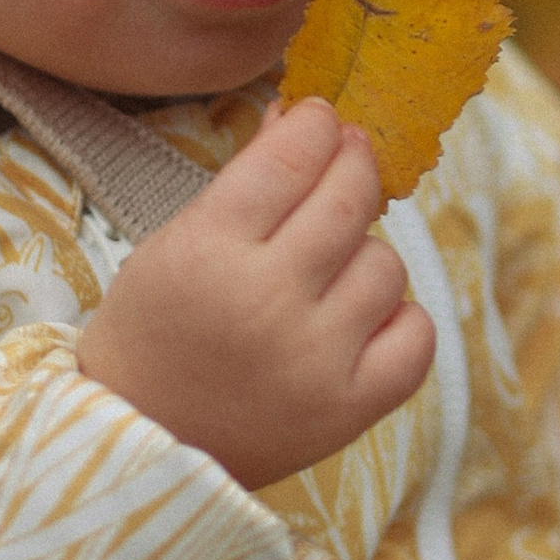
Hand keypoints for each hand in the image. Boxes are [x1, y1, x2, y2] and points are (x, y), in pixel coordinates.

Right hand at [76, 99, 435, 489]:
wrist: (142, 442)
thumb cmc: (156, 331)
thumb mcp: (174, 242)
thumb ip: (246, 182)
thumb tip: (309, 117)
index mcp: (208, 251)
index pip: (292, 157)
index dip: (317, 126)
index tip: (321, 120)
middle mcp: (267, 301)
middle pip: (349, 199)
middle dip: (353, 163)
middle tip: (347, 159)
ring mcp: (314, 358)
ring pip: (386, 264)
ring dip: (365, 253)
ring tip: (330, 268)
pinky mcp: (348, 409)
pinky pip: (417, 335)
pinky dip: (399, 318)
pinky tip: (362, 318)